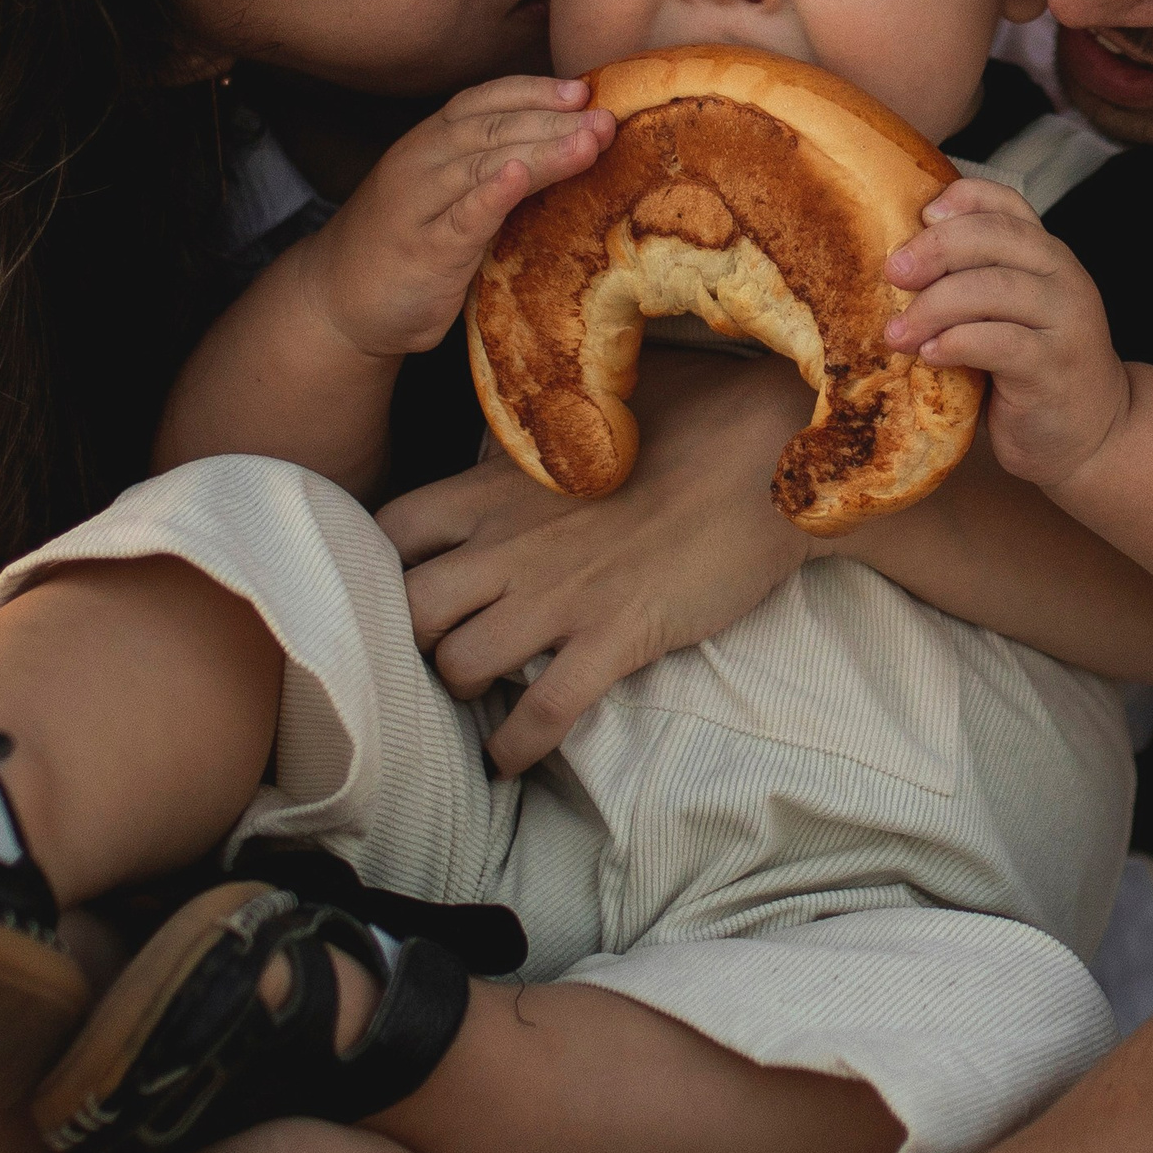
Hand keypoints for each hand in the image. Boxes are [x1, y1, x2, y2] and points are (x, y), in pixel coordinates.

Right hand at [294, 75, 613, 362]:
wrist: (337, 302)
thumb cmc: (407, 244)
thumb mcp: (447, 195)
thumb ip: (490, 172)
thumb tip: (571, 152)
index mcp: (432, 143)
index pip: (485, 101)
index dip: (534, 91)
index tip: (584, 91)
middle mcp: (422, 163)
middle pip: (493, 128)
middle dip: (554, 120)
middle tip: (608, 119)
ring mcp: (419, 205)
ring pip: (484, 165)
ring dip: (541, 151)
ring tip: (588, 143)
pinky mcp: (424, 251)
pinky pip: (461, 216)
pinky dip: (491, 194)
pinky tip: (518, 177)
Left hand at [380, 350, 817, 774]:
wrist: (773, 452)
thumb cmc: (697, 410)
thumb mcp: (602, 394)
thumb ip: (545, 411)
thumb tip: (530, 393)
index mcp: (500, 481)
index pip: (393, 529)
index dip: (380, 565)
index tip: (398, 583)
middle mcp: (513, 542)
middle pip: (409, 608)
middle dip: (408, 639)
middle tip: (430, 652)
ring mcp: (561, 595)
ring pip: (461, 666)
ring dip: (459, 690)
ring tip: (474, 700)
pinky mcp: (615, 636)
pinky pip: (543, 712)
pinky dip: (516, 747)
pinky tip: (509, 760)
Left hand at [884, 178, 1133, 493]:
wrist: (1092, 433)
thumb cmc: (1032, 369)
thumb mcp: (1008, 314)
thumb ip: (974, 281)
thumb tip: (896, 262)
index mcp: (1047, 254)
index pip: (1006, 202)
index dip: (962, 199)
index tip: (920, 215)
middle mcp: (1064, 277)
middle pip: (995, 237)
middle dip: (934, 249)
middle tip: (892, 273)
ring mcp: (1066, 321)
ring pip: (994, 289)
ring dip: (934, 306)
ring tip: (897, 332)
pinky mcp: (1055, 368)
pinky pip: (1001, 343)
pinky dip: (956, 343)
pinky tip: (929, 354)